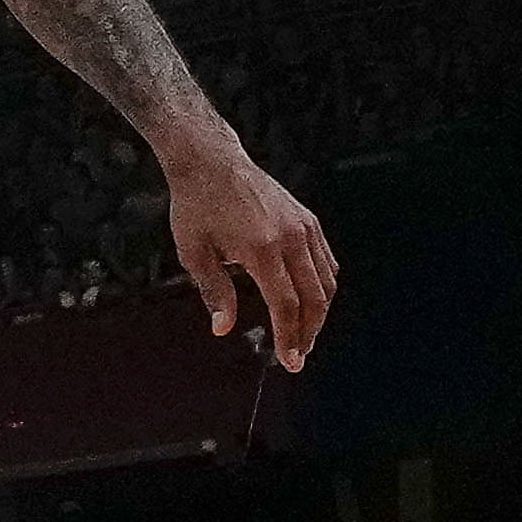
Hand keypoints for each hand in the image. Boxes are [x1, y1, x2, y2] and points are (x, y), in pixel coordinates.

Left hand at [161, 136, 339, 368]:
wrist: (211, 161)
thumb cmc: (196, 205)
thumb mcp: (194, 251)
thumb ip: (214, 292)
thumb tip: (223, 329)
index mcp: (262, 249)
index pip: (286, 305)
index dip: (290, 337)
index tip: (290, 361)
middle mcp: (291, 238)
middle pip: (314, 298)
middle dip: (309, 332)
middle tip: (298, 354)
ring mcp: (304, 227)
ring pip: (327, 282)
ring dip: (319, 312)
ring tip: (304, 333)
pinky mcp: (309, 220)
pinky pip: (326, 262)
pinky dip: (323, 286)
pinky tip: (310, 301)